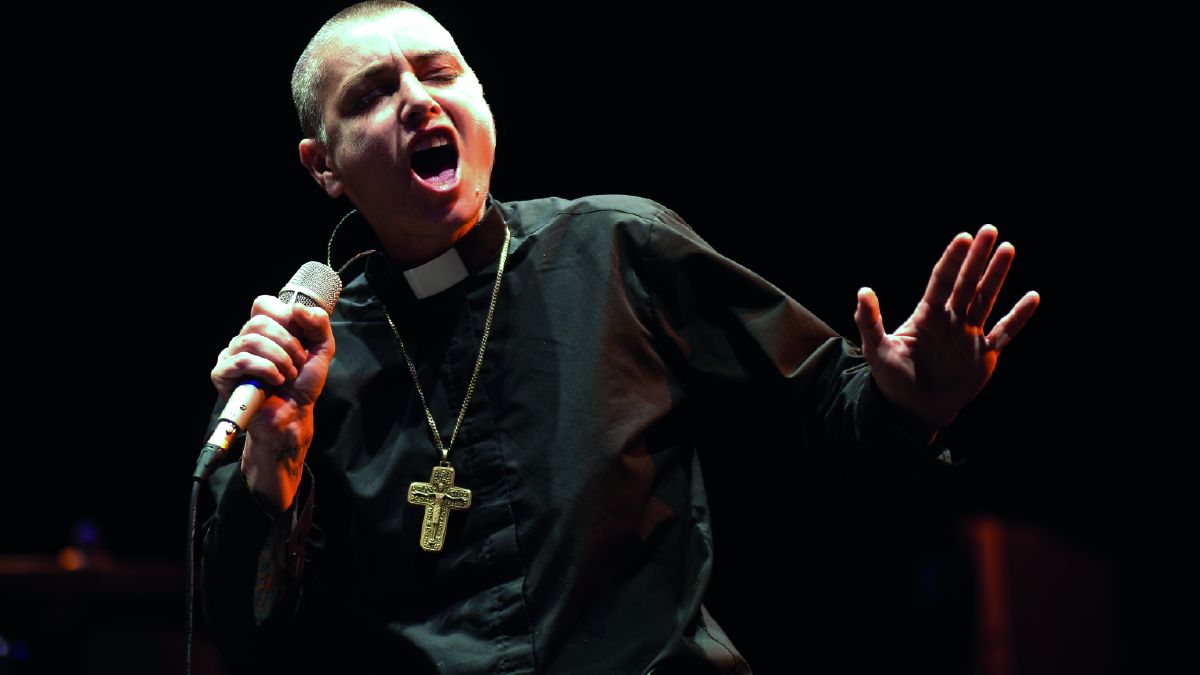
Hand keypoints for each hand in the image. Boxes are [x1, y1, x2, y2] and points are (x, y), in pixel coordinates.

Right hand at [210, 295, 335, 512]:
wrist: (294, 415)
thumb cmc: (303, 384)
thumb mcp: (322, 348)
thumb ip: (318, 323)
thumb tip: (297, 308)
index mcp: (265, 330)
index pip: (264, 304)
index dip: (285, 317)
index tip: (299, 339)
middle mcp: (245, 339)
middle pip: (259, 321)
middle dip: (287, 344)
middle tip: (297, 364)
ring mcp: (231, 356)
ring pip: (251, 340)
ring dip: (279, 359)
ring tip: (287, 376)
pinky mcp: (222, 375)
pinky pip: (241, 360)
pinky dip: (265, 369)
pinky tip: (275, 381)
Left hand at [853, 224, 1038, 433]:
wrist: (912, 408)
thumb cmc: (892, 378)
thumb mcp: (877, 349)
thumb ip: (869, 321)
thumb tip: (863, 291)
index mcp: (927, 315)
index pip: (942, 280)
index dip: (953, 259)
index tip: (964, 237)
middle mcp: (951, 319)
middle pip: (967, 282)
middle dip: (978, 258)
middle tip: (990, 230)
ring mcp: (969, 335)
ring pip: (986, 299)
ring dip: (997, 276)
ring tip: (1008, 249)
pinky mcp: (984, 355)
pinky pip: (1005, 332)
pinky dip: (1018, 316)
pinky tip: (1032, 297)